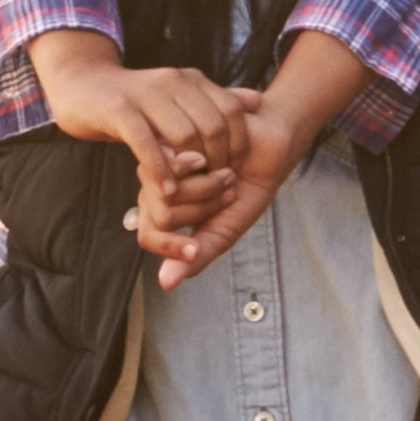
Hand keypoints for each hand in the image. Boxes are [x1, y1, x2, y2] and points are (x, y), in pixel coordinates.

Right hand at [32, 38, 247, 246]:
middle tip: (214, 185)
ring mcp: (145, 94)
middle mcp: (172, 81)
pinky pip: (146, 143)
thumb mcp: (176, 97)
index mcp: (190, 79)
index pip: (231, 111)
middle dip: (219, 161)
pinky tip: (166, 191)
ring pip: (184, 135)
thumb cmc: (132, 100)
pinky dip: (160, 170)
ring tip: (193, 192)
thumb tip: (257, 101)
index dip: (239, 144)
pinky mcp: (118, 110)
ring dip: (193, 170)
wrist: (81, 85)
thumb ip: (214, 100)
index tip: (234, 170)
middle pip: (212, 125)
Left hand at [149, 68, 333, 289]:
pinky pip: (173, 167)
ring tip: (227, 173)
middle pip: (160, 216)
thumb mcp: (226, 227)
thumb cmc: (248, 184)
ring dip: (208, 189)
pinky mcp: (168, 137)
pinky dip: (206, 168)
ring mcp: (160, 161)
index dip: (172, 247)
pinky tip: (220, 157)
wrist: (270, 144)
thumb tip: (166, 283)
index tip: (197, 248)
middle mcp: (157, 187)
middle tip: (228, 193)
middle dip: (204, 210)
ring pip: (166, 193)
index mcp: (167, 211)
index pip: (148, 237)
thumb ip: (197, 254)